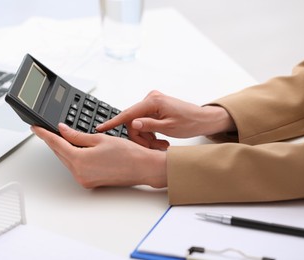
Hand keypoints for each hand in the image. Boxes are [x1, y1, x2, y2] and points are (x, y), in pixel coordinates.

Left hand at [31, 123, 166, 188]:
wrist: (143, 168)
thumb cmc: (127, 153)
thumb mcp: (99, 139)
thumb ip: (77, 136)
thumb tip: (62, 131)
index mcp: (79, 161)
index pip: (56, 144)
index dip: (44, 134)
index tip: (36, 128)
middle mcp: (79, 173)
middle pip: (60, 153)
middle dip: (53, 141)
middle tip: (46, 130)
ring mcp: (85, 179)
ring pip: (67, 161)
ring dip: (63, 149)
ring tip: (61, 137)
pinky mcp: (90, 182)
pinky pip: (76, 167)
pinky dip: (73, 157)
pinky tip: (75, 149)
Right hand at [96, 90, 235, 147]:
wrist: (203, 119)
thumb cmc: (190, 122)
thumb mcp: (169, 127)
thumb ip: (149, 125)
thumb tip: (133, 124)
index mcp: (153, 101)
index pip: (128, 113)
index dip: (113, 122)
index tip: (100, 128)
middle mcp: (151, 99)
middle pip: (133, 122)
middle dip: (141, 137)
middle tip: (154, 147)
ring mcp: (153, 103)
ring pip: (139, 124)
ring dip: (147, 137)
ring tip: (161, 145)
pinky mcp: (155, 108)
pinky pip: (145, 122)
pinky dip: (150, 133)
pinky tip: (160, 139)